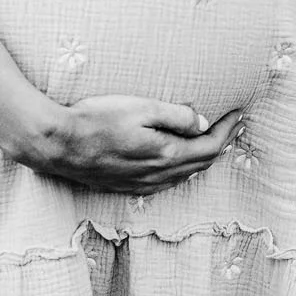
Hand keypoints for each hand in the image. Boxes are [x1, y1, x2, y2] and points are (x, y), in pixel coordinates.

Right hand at [16, 93, 243, 191]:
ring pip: (184, 175)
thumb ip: (175, 116)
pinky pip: (166, 181)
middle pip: (201, 164)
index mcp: (166, 156)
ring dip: (202, 158)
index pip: (210, 147)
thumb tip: (202, 123)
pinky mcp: (127, 187)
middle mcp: (157, 176)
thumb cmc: (96, 119)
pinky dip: (182, 168)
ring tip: (213, 140)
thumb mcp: (140, 107)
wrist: (56, 145)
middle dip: (221, 144)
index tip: (239, 113)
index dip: (228, 130)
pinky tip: (180, 159)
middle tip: (234, 126)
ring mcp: (141, 185)